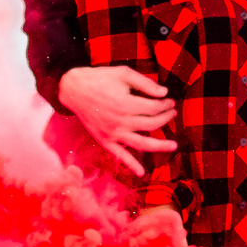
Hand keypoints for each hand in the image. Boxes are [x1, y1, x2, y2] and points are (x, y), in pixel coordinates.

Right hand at [59, 64, 177, 173]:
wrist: (74, 89)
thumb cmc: (100, 79)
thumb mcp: (123, 73)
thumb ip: (145, 83)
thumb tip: (164, 93)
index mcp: (125, 103)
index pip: (154, 108)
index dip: (165, 105)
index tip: (170, 101)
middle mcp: (120, 121)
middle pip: (151, 124)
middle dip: (166, 119)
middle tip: (172, 113)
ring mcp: (112, 133)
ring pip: (141, 143)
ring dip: (159, 146)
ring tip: (173, 146)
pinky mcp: (104, 140)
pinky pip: (120, 155)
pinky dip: (130, 165)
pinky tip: (141, 172)